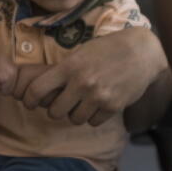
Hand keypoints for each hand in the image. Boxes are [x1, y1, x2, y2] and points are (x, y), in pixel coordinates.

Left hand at [19, 51, 137, 127]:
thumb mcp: (81, 52)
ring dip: (75, 114)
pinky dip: (93, 117)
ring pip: (74, 119)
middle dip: (55, 110)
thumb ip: (63, 69)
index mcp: (69, 67)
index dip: (30, 100)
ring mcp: (97, 96)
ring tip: (82, 104)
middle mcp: (81, 83)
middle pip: (55, 112)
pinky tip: (97, 106)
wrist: (141, 52)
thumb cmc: (107, 49)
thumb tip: (43, 88)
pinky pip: (93, 122)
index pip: (37, 90)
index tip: (30, 103)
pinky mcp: (113, 106)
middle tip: (61, 105)